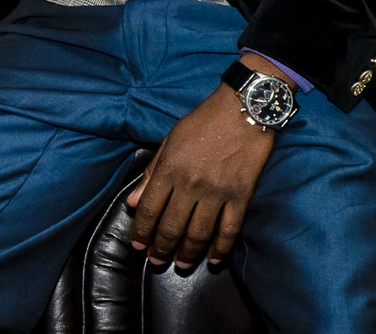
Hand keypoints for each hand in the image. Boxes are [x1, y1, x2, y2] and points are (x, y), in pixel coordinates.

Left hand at [125, 53, 288, 269]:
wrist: (242, 110)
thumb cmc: (202, 122)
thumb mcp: (169, 141)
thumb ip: (151, 172)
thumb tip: (133, 202)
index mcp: (170, 169)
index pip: (149, 209)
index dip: (142, 232)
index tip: (138, 246)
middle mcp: (191, 185)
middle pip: (172, 226)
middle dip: (161, 248)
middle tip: (156, 262)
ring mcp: (217, 193)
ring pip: (198, 234)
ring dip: (187, 254)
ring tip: (180, 265)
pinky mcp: (240, 197)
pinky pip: (229, 230)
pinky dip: (220, 249)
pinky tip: (212, 260)